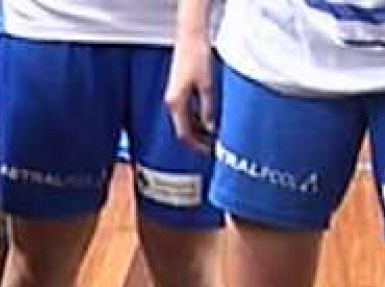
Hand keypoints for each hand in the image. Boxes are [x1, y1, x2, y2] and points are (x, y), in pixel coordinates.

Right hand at [164, 32, 215, 151]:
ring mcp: (174, 96)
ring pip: (185, 121)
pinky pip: (186, 111)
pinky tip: (208, 121)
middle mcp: (172, 101)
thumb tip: (211, 127)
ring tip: (213, 137)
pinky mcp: (179, 90)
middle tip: (212, 148)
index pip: (184, 133)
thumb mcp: (207, 86)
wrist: (190, 36)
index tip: (208, 153)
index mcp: (176, 103)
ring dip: (198, 130)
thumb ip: (208, 109)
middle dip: (197, 140)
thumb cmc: (196, 55)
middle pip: (183, 129)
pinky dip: (196, 119)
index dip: (196, 145)